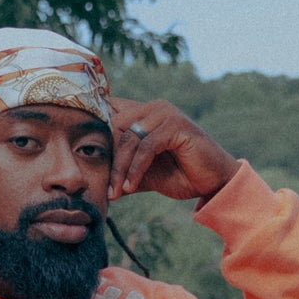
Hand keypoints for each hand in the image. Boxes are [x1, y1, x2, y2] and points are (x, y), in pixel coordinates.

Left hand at [108, 97, 239, 203]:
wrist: (213, 182)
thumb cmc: (181, 175)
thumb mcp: (144, 173)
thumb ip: (123, 169)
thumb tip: (96, 181)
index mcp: (144, 113)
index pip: (110, 112)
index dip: (96, 132)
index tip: (86, 160)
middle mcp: (154, 107)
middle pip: (115, 126)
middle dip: (109, 160)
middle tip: (107, 188)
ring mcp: (165, 113)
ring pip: (129, 138)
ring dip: (121, 168)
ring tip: (118, 191)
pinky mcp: (176, 125)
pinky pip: (146, 146)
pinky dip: (136, 168)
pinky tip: (132, 186)